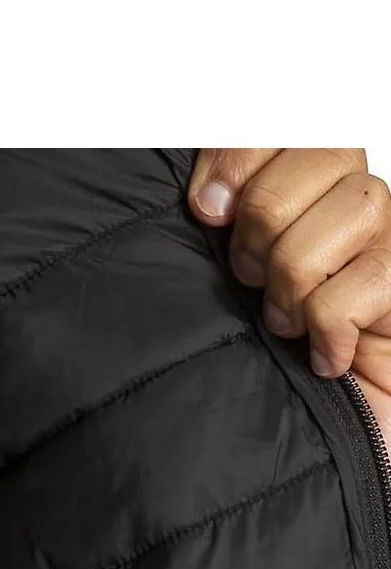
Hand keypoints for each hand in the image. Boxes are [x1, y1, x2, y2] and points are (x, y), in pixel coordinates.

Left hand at [187, 149, 390, 422]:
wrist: (322, 445)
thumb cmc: (266, 368)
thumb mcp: (226, 288)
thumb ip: (221, 228)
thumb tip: (209, 201)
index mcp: (313, 189)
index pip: (291, 122)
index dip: (241, 153)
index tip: (208, 211)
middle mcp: (361, 205)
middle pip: (322, 152)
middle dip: (265, 226)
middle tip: (253, 282)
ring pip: (350, 211)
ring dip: (297, 282)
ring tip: (288, 324)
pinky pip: (359, 288)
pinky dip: (327, 333)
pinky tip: (325, 358)